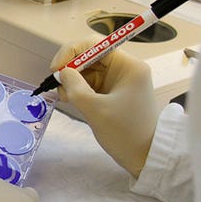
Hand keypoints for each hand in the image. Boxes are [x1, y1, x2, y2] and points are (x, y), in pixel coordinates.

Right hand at [51, 39, 159, 177]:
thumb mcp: (95, 109)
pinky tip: (70, 100)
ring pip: (88, 71)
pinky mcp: (113, 92)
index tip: (56, 69)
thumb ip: (75, 87)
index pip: (95, 44)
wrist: (144, 157)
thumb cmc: (125, 133)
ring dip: (73, 81)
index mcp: (128, 66)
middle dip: (71, 68)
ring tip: (65, 98)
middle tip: (57, 85)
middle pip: (90, 56)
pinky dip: (78, 89)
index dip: (71, 52)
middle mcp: (125, 68)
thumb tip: (62, 72)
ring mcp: (119, 81)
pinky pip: (91, 83)